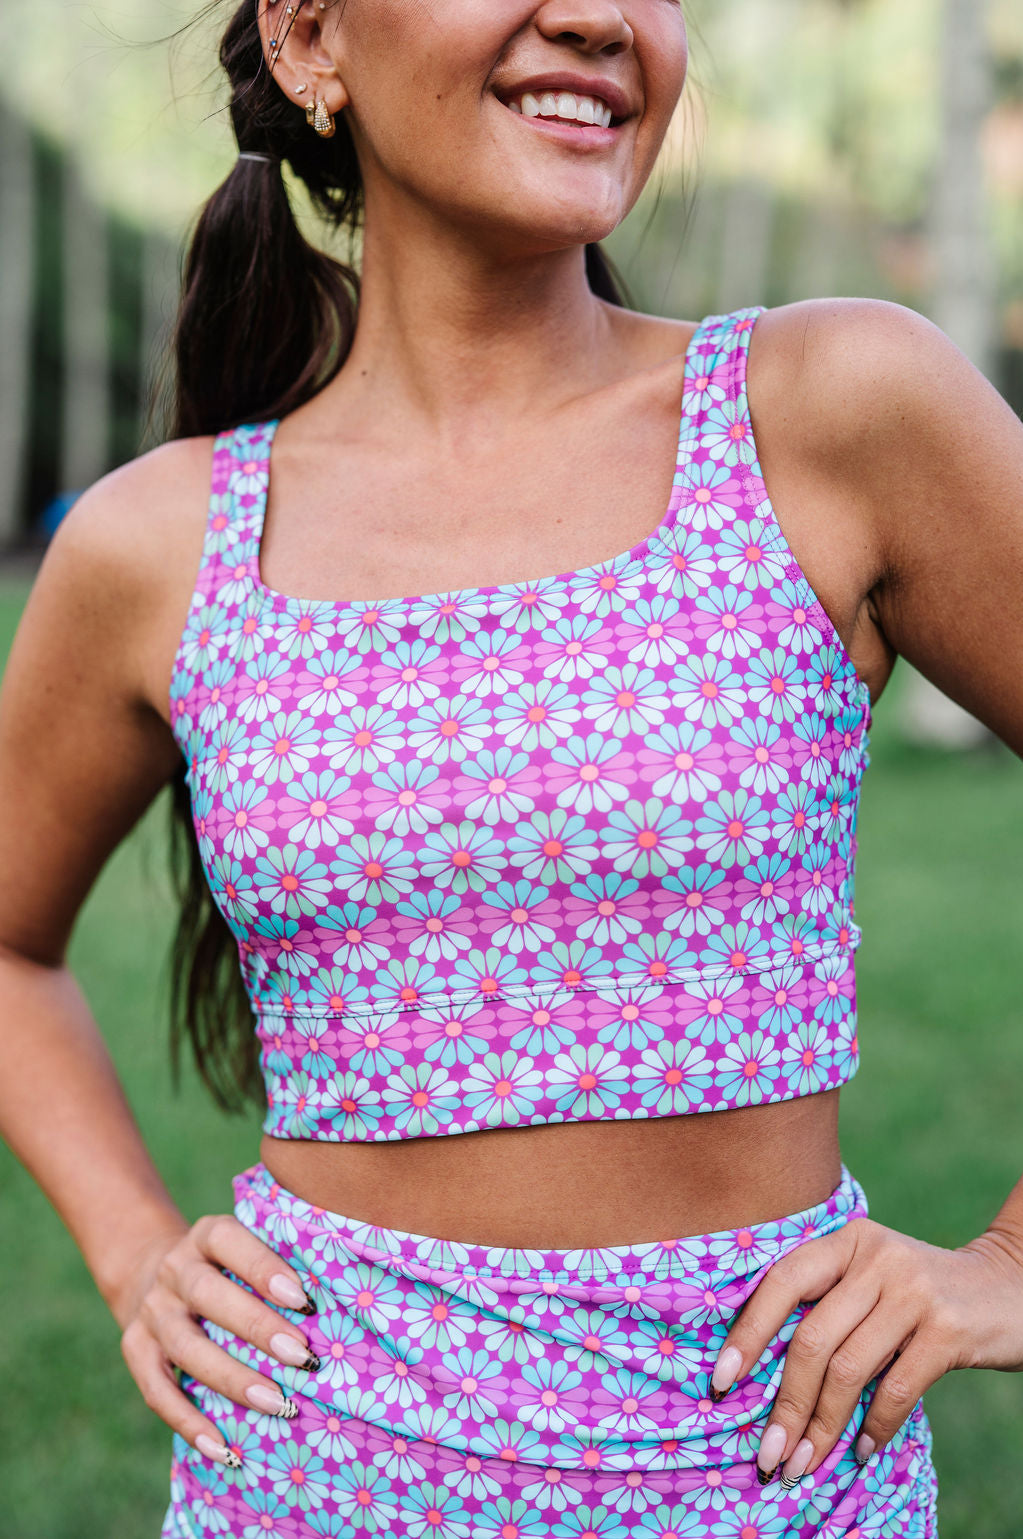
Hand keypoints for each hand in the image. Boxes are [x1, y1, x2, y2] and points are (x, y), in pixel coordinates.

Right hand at [116, 1214, 319, 1466]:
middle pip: (208, 1295)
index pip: (229, 1241)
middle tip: (301, 1357)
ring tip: (277, 1404)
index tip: (303, 1299)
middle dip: (257, 1327)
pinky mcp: (135, 1349)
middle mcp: (175, 1269)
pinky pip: (158, 1391)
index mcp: (206, 1236)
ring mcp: (152, 1311)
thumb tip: (335, 1309)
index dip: (264, 1268)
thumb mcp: (245, 1249)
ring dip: (232, 1379)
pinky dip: (189, 1422)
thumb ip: (278, 1267)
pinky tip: (224, 1448)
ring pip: (186, 1347)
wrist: (150, 1271)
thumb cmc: (228, 1266)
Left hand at [708, 1217, 1022, 1484]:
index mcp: (846, 1240)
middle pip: (812, 1338)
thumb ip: (827, 1303)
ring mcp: (914, 1291)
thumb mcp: (870, 1277)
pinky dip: (872, 1428)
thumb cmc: (918, 1294)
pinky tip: (861, 1450)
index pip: (783, 1281)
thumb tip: (759, 1374)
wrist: (1007, 1288)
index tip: (721, 1381)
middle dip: (785, 1404)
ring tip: (806, 1462)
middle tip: (770, 1453)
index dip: (748, 1332)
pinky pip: (895, 1390)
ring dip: (821, 1426)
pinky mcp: (947, 1330)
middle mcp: (876, 1257)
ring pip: (848, 1370)